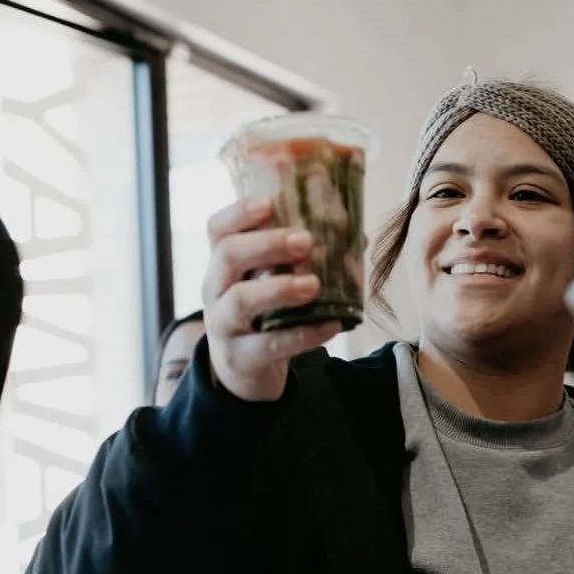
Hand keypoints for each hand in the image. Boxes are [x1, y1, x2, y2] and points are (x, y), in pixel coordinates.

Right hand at [203, 197, 340, 400]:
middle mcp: (216, 289)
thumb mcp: (270, 282)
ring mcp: (223, 325)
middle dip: (266, 245)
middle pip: (228, 256)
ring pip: (241, 301)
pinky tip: (331, 325)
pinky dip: (303, 335)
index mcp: (224, 263)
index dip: (239, 213)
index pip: (218, 229)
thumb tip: (357, 236)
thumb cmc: (263, 313)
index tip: (269, 204)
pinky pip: (268, 345)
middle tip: (305, 242)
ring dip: (279, 289)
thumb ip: (300, 259)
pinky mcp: (240, 358)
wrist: (244, 369)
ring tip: (314, 284)